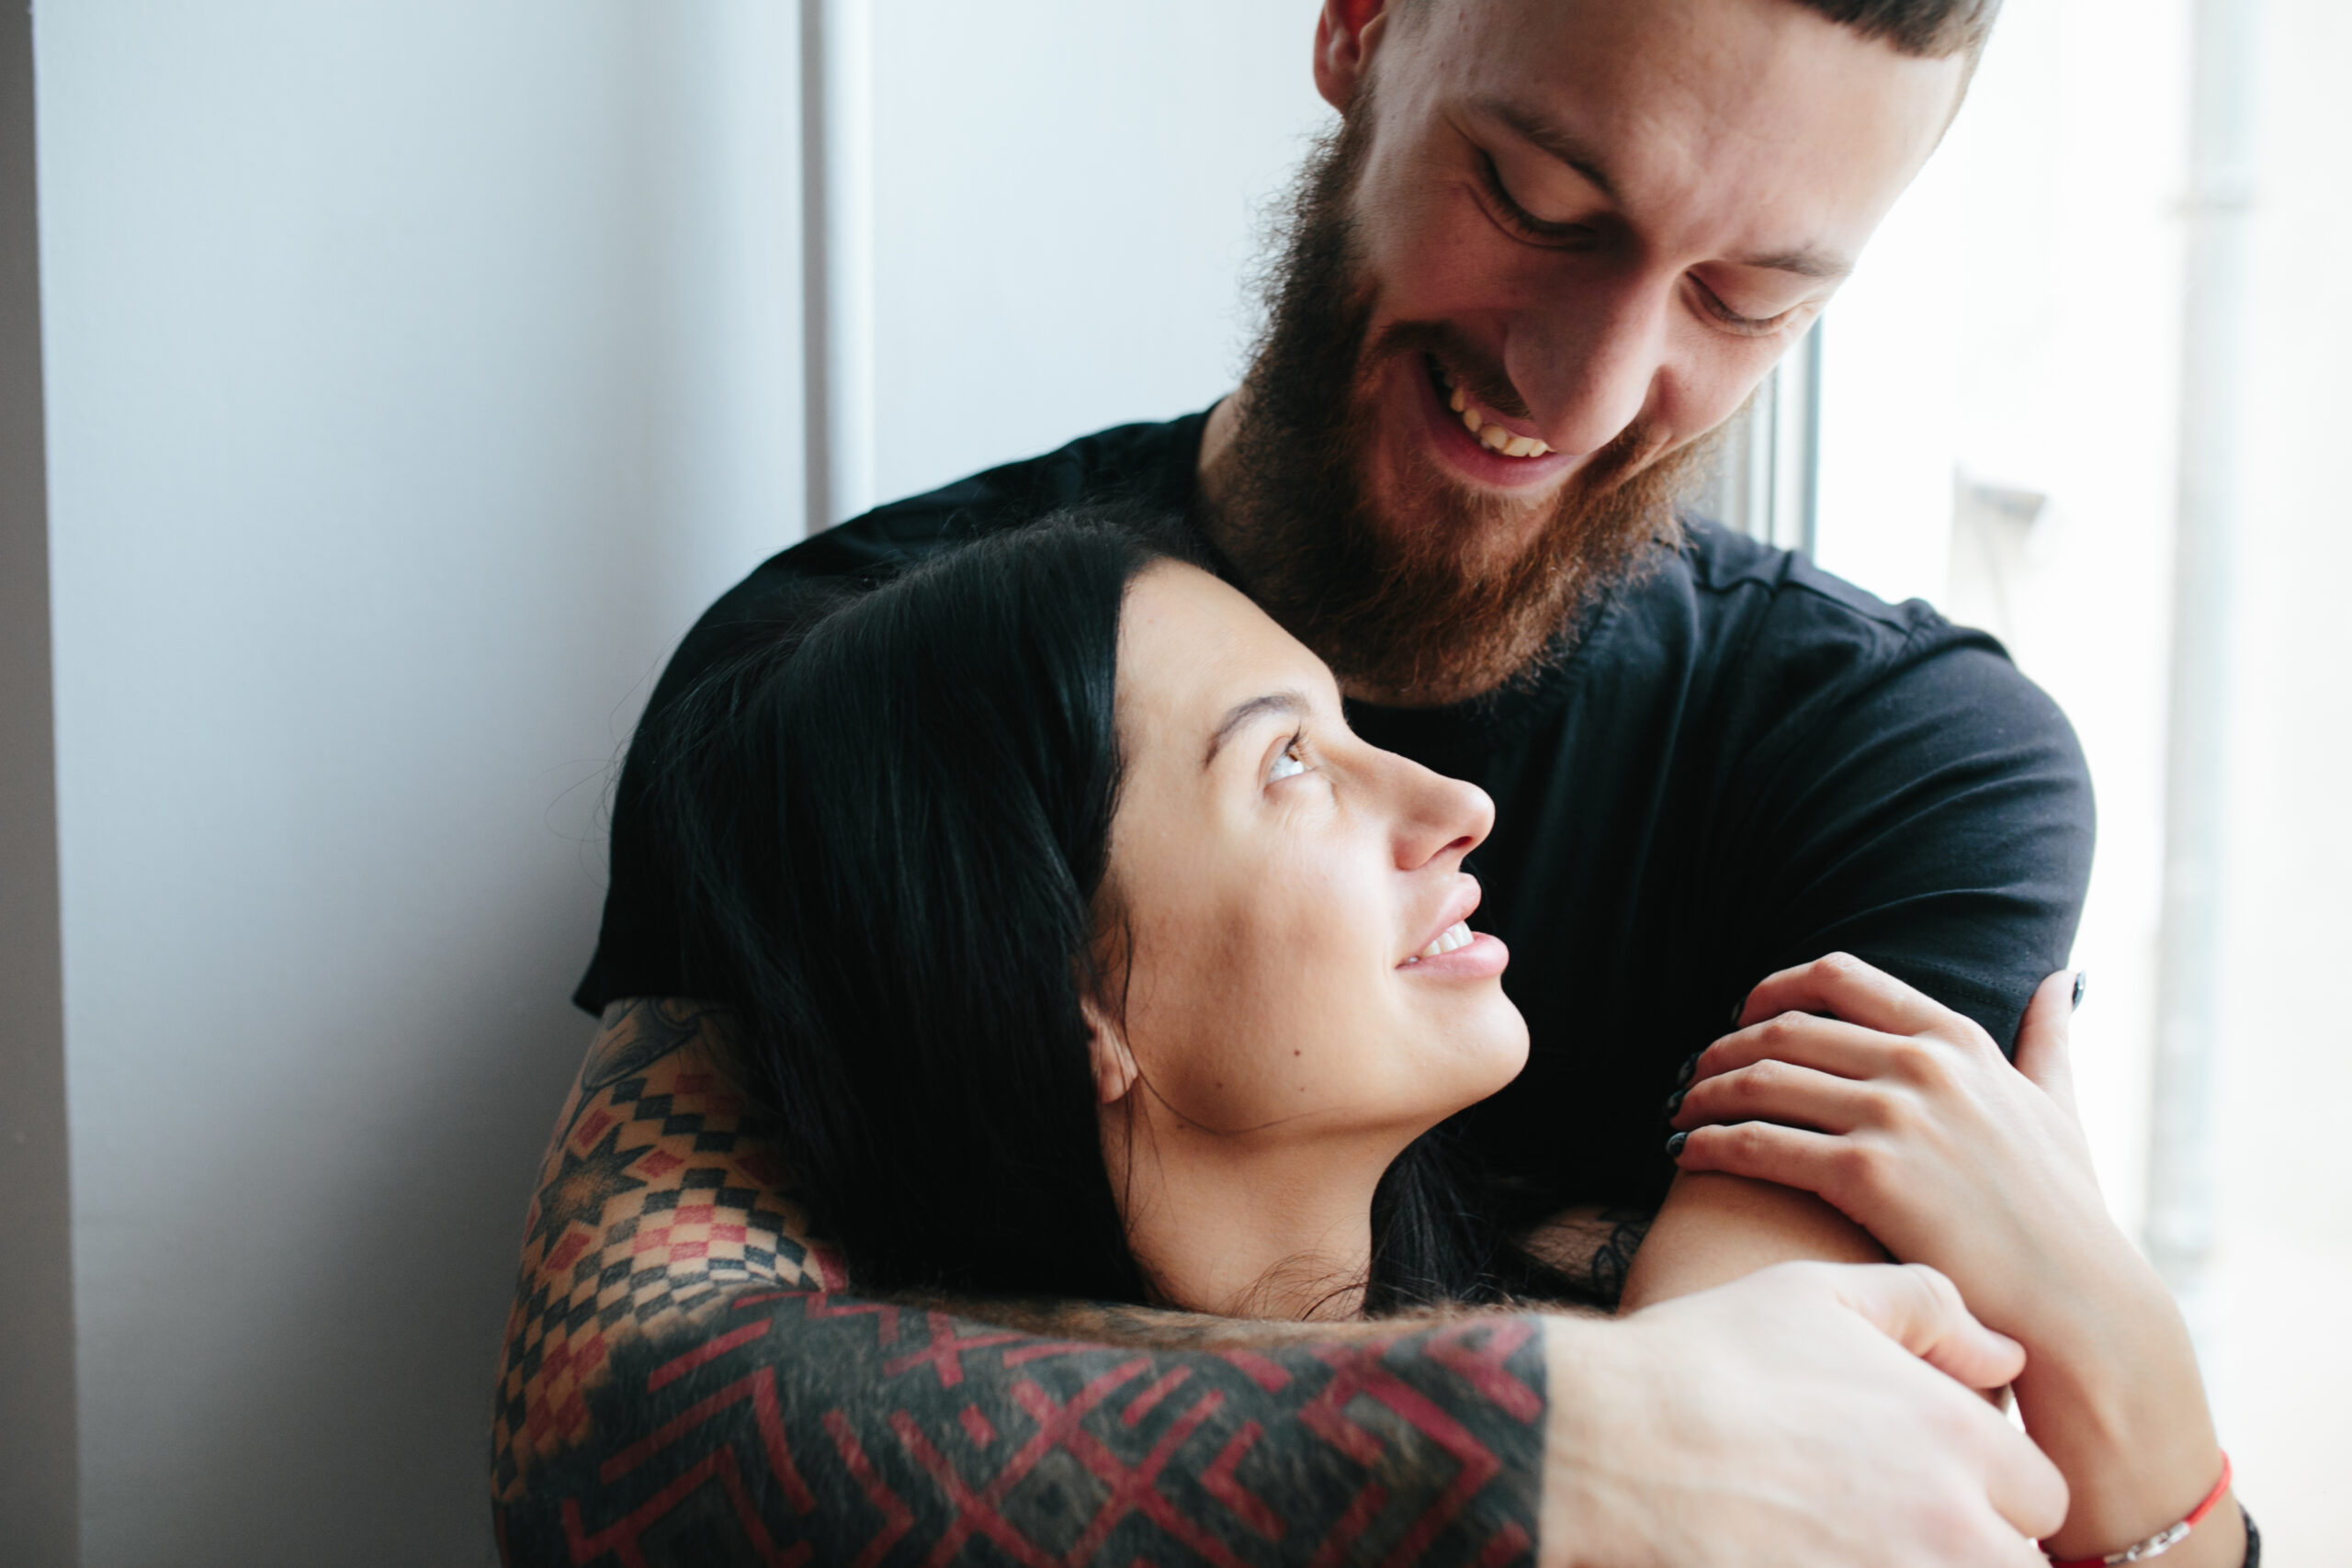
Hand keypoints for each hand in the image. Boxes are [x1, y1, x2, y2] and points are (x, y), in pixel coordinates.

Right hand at [1541, 1260, 2065, 1567]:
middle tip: (1889, 1525)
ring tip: (1850, 1540)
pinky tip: (1806, 1555)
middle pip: (2017, 1565)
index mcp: (1961, 1439)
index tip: (1933, 1485)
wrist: (1605, 1442)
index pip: (2043, 1498)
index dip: (1993, 1492)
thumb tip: (2004, 1356)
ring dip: (1924, 1566)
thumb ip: (1925, 1307)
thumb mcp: (1815, 1296)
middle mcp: (1953, 1527)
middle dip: (1969, 1547)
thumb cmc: (1706, 1360)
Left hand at [1667, 958, 2239, 1565]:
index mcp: (1957, 1039)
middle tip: (1692, 1075)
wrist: (2077, 1305)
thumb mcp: (2061, 1108)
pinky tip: (1685, 1155)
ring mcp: (1894, 1116)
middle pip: (1784, 1028)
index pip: (1839, 977)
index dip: (1771, 990)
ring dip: (1704, 1093)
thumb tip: (2062, 977)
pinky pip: (1757, 1142)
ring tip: (1680, 1114)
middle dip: (1724, 1048)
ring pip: (1760, 1080)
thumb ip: (2050, 1039)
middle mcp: (1921, 1064)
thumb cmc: (2066, 1216)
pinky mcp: (1867, 1175)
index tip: (1741, 1016)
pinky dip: (1708, 1142)